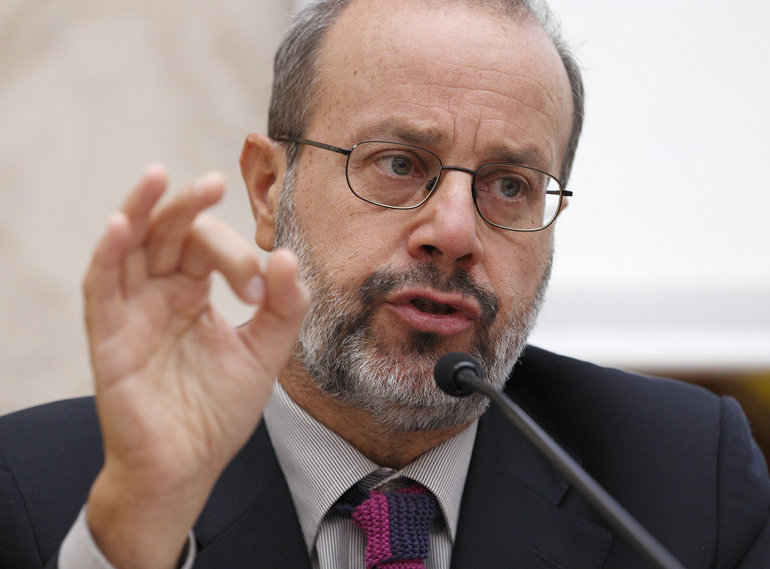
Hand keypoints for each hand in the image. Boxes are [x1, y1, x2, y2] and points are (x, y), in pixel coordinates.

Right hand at [82, 164, 307, 568]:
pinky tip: (120, 225)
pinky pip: (101, 289)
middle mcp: (158, 295)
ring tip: (157, 175)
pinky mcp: (108, 339)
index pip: (205, 248)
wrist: (188, 466)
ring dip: (139, 209)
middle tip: (212, 182)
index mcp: (192, 295)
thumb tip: (287, 255)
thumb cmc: (219, 411)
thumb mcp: (264, 352)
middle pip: (165, 235)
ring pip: (127, 248)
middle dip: (187, 207)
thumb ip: (283, 307)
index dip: (234, 255)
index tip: (261, 288)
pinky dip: (108, 255)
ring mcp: (130, 314)